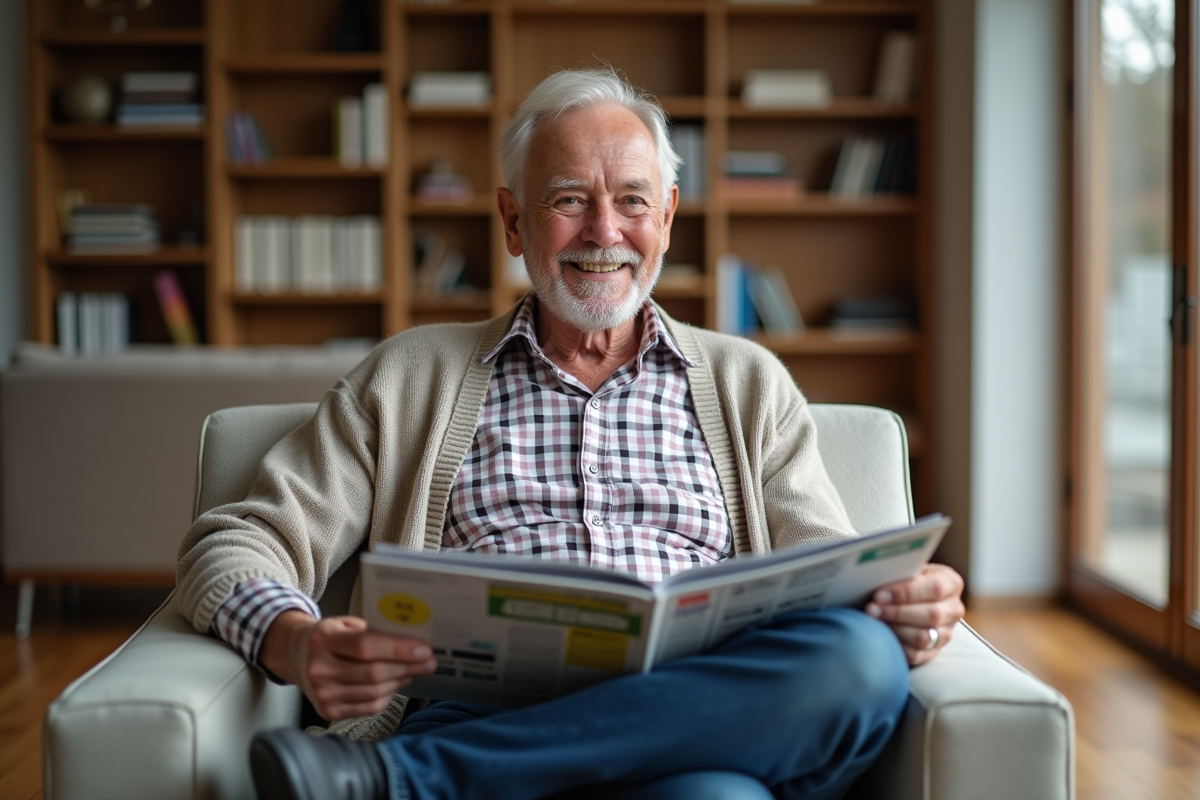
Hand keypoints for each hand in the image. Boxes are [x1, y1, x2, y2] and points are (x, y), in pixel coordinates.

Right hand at [260, 610, 438, 720]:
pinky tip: (396, 684)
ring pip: (374, 692)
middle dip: (407, 667)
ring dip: (401, 681)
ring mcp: (322, 693)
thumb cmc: (327, 637)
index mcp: (323, 639)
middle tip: (429, 661)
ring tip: (415, 671)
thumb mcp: (345, 623)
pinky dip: (387, 696)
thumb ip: (374, 631)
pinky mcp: (328, 711)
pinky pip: (369, 707)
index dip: (398, 649)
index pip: (365, 646)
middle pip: (373, 673)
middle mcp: (318, 668)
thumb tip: (413, 639)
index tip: (424, 649)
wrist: (295, 655)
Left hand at [865, 563, 964, 665]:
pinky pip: (916, 654)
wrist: (907, 598)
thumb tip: (880, 574)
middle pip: (931, 615)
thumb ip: (902, 571)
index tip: (880, 594)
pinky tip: (881, 634)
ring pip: (923, 637)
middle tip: (872, 608)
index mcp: (951, 583)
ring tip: (873, 620)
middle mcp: (953, 609)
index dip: (906, 592)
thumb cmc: (905, 580)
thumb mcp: (908, 569)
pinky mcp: (934, 652)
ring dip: (894, 629)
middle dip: (896, 612)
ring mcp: (946, 633)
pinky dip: (896, 644)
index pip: (935, 588)